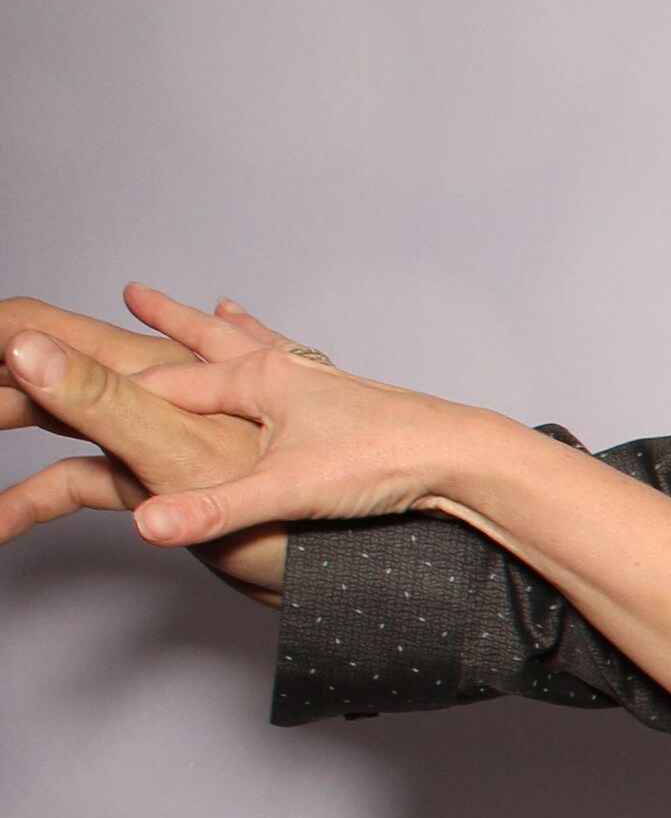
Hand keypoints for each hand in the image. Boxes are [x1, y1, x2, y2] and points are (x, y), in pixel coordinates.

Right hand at [0, 321, 514, 552]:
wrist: (461, 457)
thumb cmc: (381, 464)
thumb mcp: (283, 491)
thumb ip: (211, 509)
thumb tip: (147, 526)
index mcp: (255, 381)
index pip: (161, 386)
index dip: (108, 389)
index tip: (64, 381)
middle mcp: (284, 369)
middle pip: (209, 343)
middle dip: (168, 322)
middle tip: (131, 291)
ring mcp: (319, 381)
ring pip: (258, 347)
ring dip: (226, 330)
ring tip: (209, 302)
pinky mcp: (347, 400)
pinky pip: (301, 368)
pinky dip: (284, 355)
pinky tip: (292, 349)